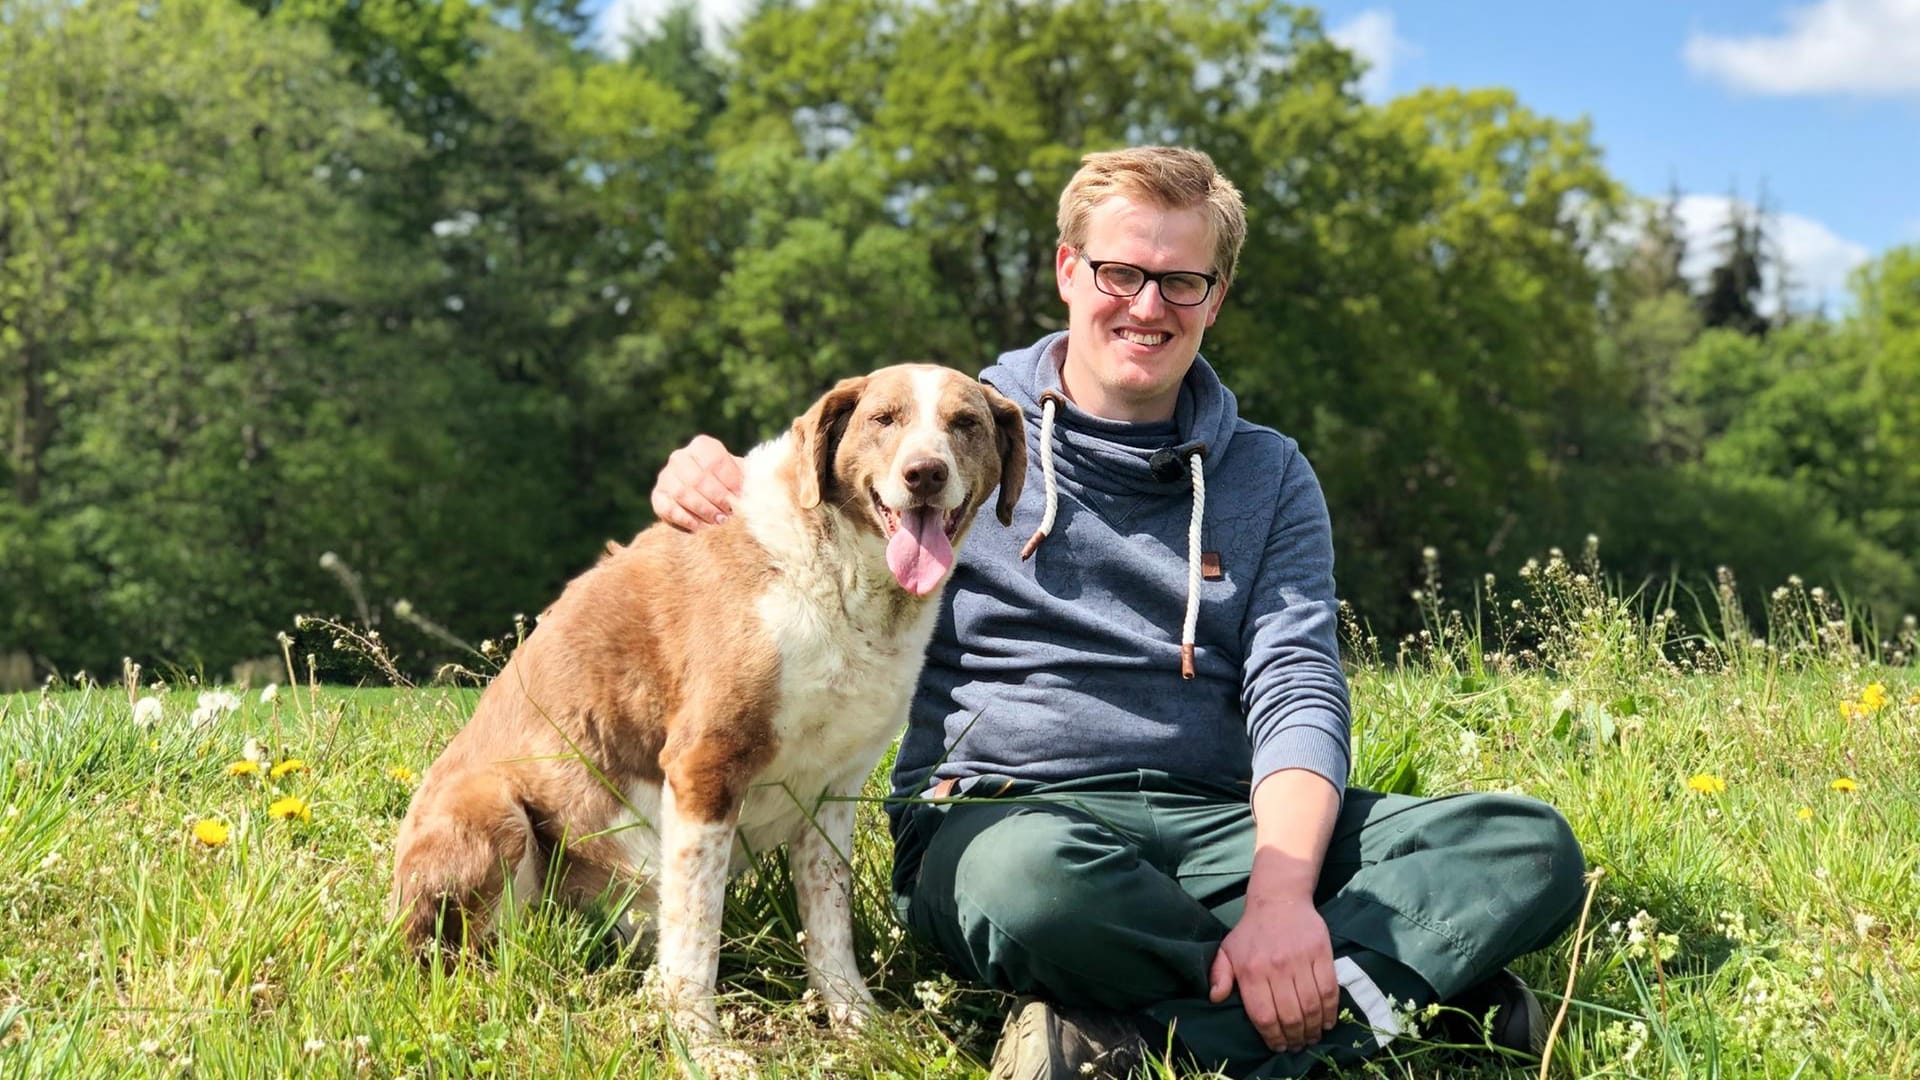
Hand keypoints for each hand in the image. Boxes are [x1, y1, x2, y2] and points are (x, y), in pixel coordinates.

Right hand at [650, 435, 743, 531]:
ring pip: (682, 493)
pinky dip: (685, 519)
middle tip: (730, 515)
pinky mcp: (657, 496)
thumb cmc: (730, 485)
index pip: (715, 461)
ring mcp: (666, 476)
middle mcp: (680, 457)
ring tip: (718, 522)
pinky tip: (700, 527)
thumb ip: (750, 478)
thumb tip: (760, 488)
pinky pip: (668, 508)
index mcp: (702, 445)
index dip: (730, 482)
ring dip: (703, 510)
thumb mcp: (741, 476)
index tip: (740, 498)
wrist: (708, 498)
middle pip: (698, 478)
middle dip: (717, 499)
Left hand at [1208, 894, 1339, 1053]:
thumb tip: (1215, 997)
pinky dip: (1330, 1011)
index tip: (1278, 1046)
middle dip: (1295, 1038)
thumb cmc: (1251, 931)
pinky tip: (1327, 1022)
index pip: (1264, 1016)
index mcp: (1251, 971)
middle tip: (1297, 1045)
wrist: (1279, 900)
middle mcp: (1276, 968)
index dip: (1273, 1037)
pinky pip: (1329, 989)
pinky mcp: (1321, 953)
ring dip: (1313, 1029)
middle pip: (1290, 1016)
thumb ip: (1219, 974)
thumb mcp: (1228, 950)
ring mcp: (1300, 960)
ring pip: (1311, 1006)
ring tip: (1312, 1037)